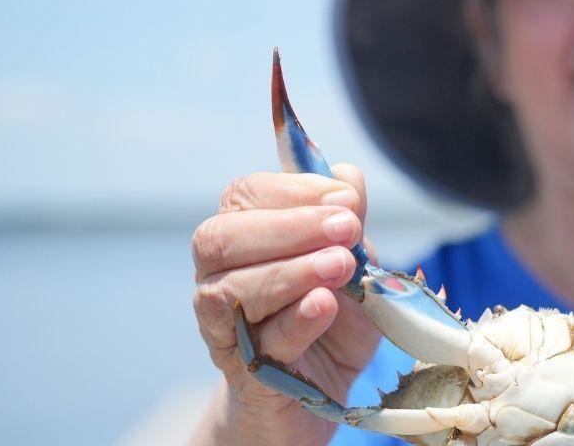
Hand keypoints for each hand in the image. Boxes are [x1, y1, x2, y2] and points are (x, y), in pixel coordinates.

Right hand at [190, 164, 381, 444]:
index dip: (294, 191)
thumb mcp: (354, 266)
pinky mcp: (244, 372)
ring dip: (291, 271)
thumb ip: (349, 224)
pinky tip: (323, 305)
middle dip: (288, 227)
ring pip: (231, 289)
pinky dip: (293, 320)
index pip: (245, 196)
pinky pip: (258, 342)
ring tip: (340, 266)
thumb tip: (347, 178)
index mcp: (244, 237)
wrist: (321, 394)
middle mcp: (220, 276)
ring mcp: (223, 326)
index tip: (346, 200)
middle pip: (221, 238)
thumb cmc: (333, 321)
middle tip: (346, 230)